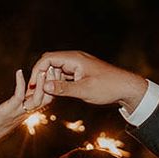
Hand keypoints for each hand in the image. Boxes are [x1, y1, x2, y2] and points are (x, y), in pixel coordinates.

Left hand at [0, 70, 47, 141]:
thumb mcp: (13, 110)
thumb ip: (21, 102)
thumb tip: (24, 92)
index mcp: (30, 111)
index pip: (48, 98)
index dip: (52, 86)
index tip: (54, 73)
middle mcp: (28, 112)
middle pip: (47, 99)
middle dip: (51, 85)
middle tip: (53, 69)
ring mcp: (19, 111)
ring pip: (37, 99)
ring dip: (41, 84)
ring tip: (42, 71)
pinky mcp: (9, 109)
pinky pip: (19, 96)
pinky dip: (20, 83)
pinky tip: (19, 72)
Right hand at [28, 51, 147, 111]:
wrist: (126, 88)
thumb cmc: (108, 87)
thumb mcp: (84, 90)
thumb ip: (63, 88)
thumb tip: (44, 86)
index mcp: (74, 59)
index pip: (47, 59)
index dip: (37, 71)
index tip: (32, 86)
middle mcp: (74, 60)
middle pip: (49, 64)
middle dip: (40, 78)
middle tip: (36, 94)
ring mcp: (77, 66)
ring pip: (55, 72)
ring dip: (48, 83)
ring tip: (44, 98)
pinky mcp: (80, 74)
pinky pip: (63, 77)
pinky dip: (57, 85)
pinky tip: (54, 96)